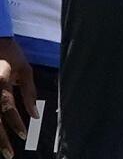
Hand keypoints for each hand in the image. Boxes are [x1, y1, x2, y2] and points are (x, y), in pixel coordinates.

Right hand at [0, 37, 36, 158]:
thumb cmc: (11, 56)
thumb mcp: (25, 70)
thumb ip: (29, 92)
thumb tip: (35, 115)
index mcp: (1, 80)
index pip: (7, 106)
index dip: (15, 122)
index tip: (23, 136)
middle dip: (0, 138)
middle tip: (9, 154)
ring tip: (1, 152)